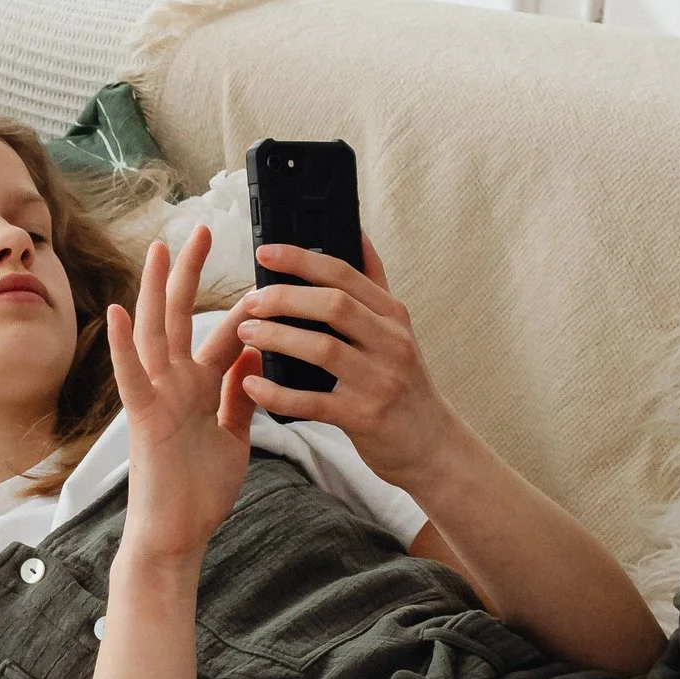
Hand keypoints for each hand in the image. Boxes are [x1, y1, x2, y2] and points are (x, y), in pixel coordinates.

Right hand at [109, 224, 251, 568]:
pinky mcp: (144, 420)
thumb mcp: (233, 436)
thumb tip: (257, 353)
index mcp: (198, 387)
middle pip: (181, 317)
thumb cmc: (201, 492)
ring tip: (157, 249)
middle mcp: (174, 384)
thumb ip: (240, 395)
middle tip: (201, 230)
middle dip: (189, 274)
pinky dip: (124, 346)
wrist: (177, 535)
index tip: (261, 270)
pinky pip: (132, 378)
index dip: (243, 303)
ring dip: (154, 291)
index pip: (225, 334)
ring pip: (155, 334)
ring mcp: (156, 398)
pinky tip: (119, 312)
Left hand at [235, 232, 451, 484]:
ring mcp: (379, 380)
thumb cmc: (403, 382)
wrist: (433, 445)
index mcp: (392, 315)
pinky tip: (252, 386)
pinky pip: (312, 402)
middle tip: (249, 301)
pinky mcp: (364, 417)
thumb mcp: (397, 329)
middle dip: (284, 298)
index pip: (345, 274)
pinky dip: (278, 393)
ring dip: (277, 338)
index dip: (301, 259)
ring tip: (247, 333)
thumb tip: (356, 233)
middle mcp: (391, 342)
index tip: (264, 252)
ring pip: (322, 349)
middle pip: (333, 305)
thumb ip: (374, 285)